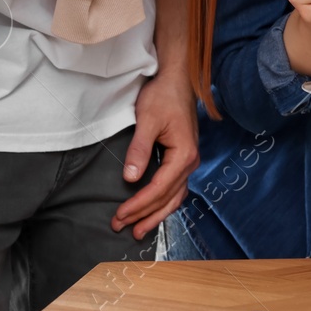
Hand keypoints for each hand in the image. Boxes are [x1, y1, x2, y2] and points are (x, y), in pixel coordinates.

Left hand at [112, 72, 198, 240]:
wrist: (178, 79)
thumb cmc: (163, 96)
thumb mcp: (147, 120)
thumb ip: (140, 150)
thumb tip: (131, 179)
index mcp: (184, 154)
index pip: (159, 188)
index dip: (139, 205)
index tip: (120, 215)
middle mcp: (190, 161)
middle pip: (168, 197)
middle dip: (145, 215)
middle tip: (122, 227)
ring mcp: (189, 160)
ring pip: (175, 197)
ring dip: (156, 214)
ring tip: (139, 230)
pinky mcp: (183, 158)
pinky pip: (176, 188)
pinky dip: (164, 202)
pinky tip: (154, 210)